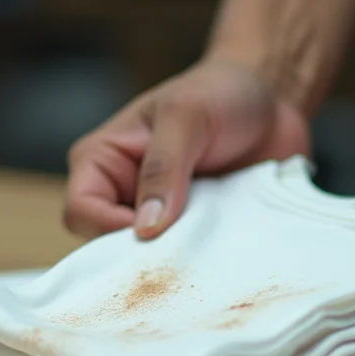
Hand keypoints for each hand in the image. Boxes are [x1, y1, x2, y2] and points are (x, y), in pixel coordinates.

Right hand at [63, 57, 309, 239]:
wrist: (273, 100)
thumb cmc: (218, 93)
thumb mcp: (186, 115)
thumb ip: (163, 166)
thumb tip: (145, 227)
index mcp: (102, 161)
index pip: (81, 211)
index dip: (109, 229)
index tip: (154, 233)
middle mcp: (121, 194)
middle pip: (107, 246)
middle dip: (141, 255)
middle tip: (182, 253)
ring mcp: (157, 217)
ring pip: (148, 260)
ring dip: (176, 261)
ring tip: (208, 251)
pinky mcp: (191, 232)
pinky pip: (185, 262)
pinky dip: (201, 263)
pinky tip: (223, 255)